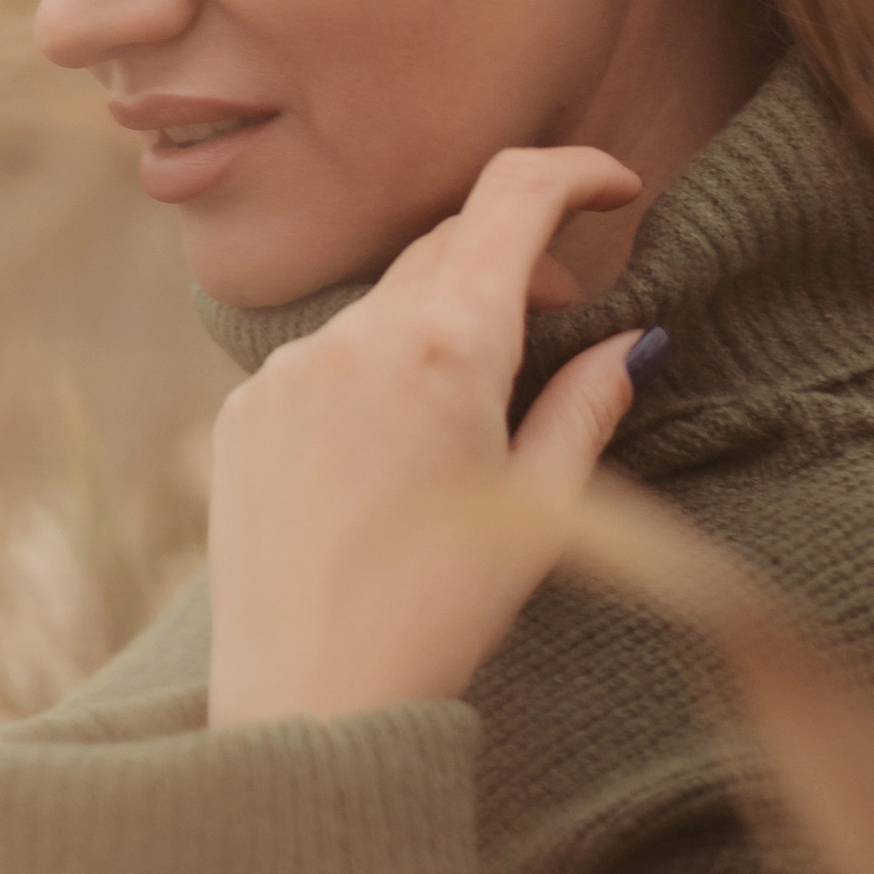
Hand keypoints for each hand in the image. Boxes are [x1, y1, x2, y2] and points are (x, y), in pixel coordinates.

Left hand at [204, 146, 651, 730]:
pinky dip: (369, 374)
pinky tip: (389, 459)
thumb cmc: (442, 615)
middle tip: (563, 313)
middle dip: (514, 260)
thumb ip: (586, 404)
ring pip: (383, 305)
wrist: (308, 700)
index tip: (615, 189)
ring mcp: (288, 367)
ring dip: (436, 325)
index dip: (575, 174)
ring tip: (469, 410)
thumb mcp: (542, 508)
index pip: (513, 198)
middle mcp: (357, 333)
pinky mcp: (243, 409)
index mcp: (446, 345)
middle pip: (450, 246)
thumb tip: (631, 339)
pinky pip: (321, 359)